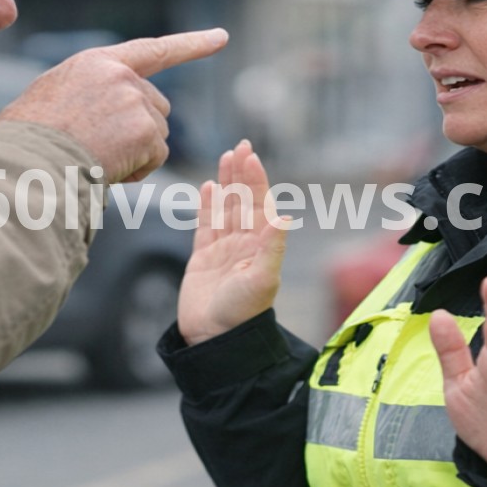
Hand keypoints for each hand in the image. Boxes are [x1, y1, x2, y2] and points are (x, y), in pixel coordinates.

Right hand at [0, 29, 228, 182]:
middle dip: (140, 132)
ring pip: (157, 135)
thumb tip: (104, 116)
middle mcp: (121, 75)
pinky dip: (137, 170)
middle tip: (99, 149)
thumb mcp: (53, 98)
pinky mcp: (145, 129)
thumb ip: (89, 94)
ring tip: (94, 157)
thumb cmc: (26, 139)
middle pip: (156, 107)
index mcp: (96, 63)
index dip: (190, 45)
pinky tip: (106, 168)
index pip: (153, 50)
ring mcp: (135, 100)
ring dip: (136, 153)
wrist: (24, 159)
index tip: (221, 38)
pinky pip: (156, 158)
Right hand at [176, 140, 286, 344]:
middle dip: (242, 174)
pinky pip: (205, 226)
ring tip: (225, 157)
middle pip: (243, 201)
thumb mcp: (262, 279)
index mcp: (260, 246)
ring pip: (225, 208)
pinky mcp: (202, 259)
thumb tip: (284, 215)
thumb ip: (272, 247)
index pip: (259, 204)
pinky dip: (206, 206)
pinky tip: (207, 187)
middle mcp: (244, 244)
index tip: (250, 155)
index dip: (255, 179)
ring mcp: (223, 251)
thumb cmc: (242, 314)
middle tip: (240, 146)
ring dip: (226, 183)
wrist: (214, 340)